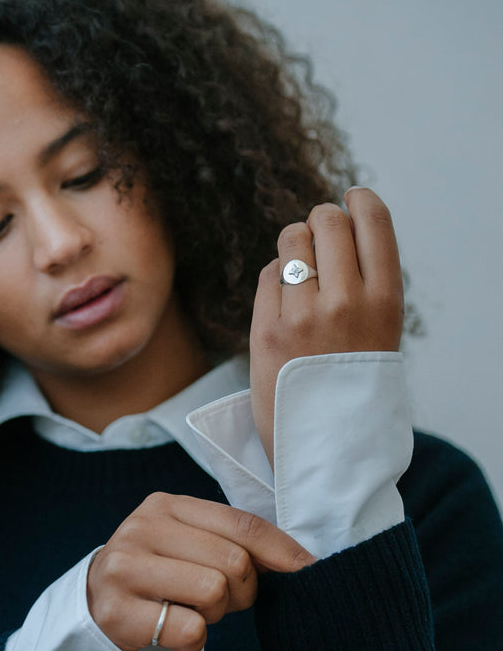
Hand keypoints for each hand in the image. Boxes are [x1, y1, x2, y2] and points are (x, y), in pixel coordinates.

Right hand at [88, 493, 312, 650]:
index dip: (281, 550)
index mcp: (164, 506)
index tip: (309, 569)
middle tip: (219, 599)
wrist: (91, 606)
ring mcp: (124, 570)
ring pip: (213, 592)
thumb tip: (302, 561)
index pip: (240, 523)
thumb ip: (233, 542)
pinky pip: (190, 630)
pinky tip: (170, 629)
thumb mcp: (188, 544)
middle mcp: (140, 530)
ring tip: (189, 609)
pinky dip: (192, 639)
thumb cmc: (157, 574)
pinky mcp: (116, 614)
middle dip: (241, 590)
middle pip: (233, 562)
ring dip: (214, 614)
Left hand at [250, 187, 403, 466]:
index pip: (373, 221)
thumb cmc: (354, 388)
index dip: (359, 200)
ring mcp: (302, 317)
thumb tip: (335, 225)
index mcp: (385, 302)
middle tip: (319, 243)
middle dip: (320, 223)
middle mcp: (346, 303)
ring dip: (294, 246)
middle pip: (326, 220)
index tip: (351, 199)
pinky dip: (274, 279)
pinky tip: (284, 302)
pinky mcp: (266, 332)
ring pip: (291, 240)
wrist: (328, 451)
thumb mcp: (380, 334)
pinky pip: (268, 274)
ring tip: (300, 272)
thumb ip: (364, 284)